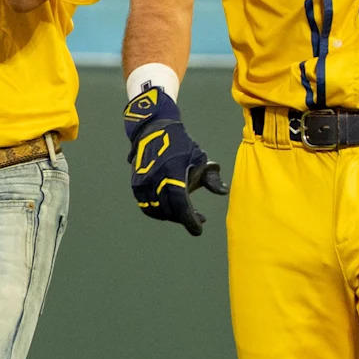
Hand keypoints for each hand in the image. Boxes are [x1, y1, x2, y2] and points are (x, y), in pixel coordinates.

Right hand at [123, 88, 227, 236]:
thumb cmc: (180, 143)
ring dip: (171, 216)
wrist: (153, 129)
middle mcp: (155, 180)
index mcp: (172, 174)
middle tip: (196, 218)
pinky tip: (169, 208)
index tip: (199, 229)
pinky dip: (158, 211)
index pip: (181, 206)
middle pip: (170, 211)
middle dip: (184, 218)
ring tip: (183, 212)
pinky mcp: (136, 184)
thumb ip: (211, 177)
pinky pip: (146, 205)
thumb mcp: (199, 157)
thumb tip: (222, 192)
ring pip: (157, 211)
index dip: (190, 220)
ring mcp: (143, 183)